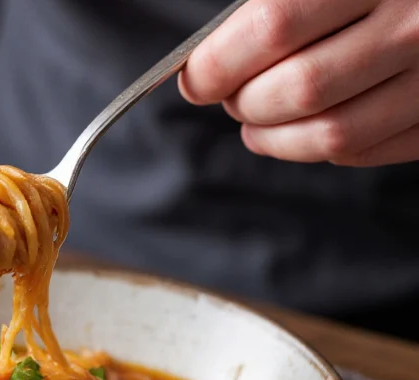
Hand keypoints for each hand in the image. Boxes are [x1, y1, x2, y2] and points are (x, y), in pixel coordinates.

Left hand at [179, 0, 418, 166]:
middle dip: (245, 103)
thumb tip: (204, 67)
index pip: (272, 28)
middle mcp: (413, 25)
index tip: (197, 79)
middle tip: (232, 97)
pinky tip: (308, 126)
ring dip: (274, 140)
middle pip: (299, 89)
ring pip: (332, 135)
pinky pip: (366, 151)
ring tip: (256, 125)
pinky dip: (320, 148)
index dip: (218, 64)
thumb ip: (270, 8)